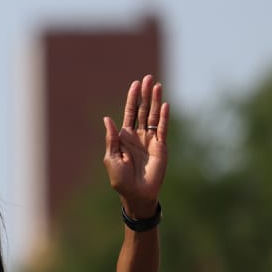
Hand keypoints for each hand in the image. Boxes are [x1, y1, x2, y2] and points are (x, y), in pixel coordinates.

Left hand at [103, 74, 168, 218]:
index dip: (133, 98)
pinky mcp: (161, 146)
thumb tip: (107, 119)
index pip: (130, 112)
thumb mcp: (111, 158)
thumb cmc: (121, 180)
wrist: (136, 194)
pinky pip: (163, 129)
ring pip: (154, 116)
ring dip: (155, 101)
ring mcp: (151, 140)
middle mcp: (139, 135)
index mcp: (125, 136)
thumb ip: (112, 139)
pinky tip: (164, 105)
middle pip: (143, 110)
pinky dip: (164, 117)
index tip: (136, 83)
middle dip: (145, 94)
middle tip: (149, 78)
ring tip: (157, 85)